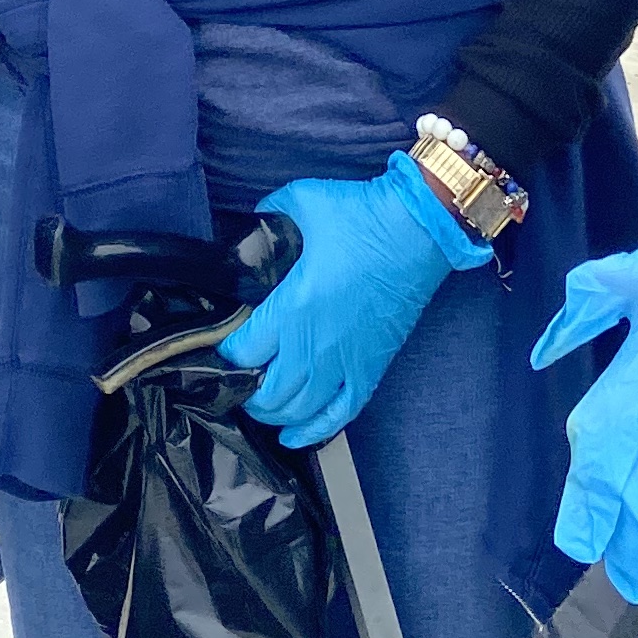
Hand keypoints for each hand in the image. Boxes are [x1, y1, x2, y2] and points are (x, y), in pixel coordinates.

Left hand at [220, 153, 482, 448]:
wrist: (420, 230)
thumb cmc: (361, 215)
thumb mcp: (302, 201)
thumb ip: (266, 217)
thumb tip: (249, 226)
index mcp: (292, 308)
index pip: (242, 353)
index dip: (224, 353)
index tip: (217, 344)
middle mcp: (315, 345)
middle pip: (266, 393)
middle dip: (243, 390)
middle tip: (236, 374)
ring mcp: (345, 363)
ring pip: (298, 411)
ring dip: (272, 413)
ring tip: (260, 400)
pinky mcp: (371, 369)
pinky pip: (340, 415)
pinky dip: (313, 431)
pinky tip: (294, 436)